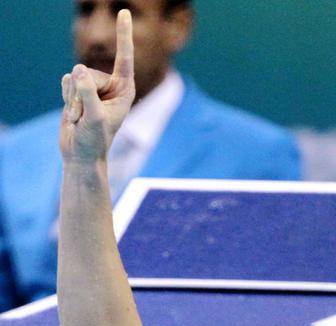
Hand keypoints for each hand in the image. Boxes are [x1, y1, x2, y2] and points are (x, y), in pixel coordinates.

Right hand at [60, 9, 134, 162]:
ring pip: (76, 75)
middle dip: (83, 94)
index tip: (124, 12)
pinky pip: (66, 80)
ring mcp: (93, 86)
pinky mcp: (78, 89)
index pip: (124, 58)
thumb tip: (78, 69)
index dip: (123, 35)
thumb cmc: (94, 141)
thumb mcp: (94, 118)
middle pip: (89, 71)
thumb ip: (88, 93)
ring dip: (74, 99)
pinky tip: (73, 113)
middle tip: (87, 117)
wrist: (80, 155)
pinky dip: (66, 98)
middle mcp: (110, 85)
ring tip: (81, 118)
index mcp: (124, 90)